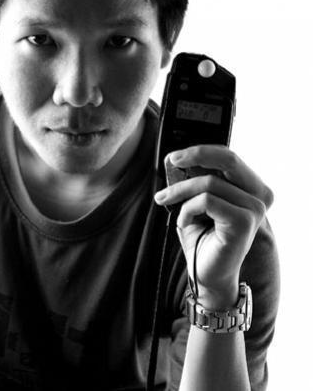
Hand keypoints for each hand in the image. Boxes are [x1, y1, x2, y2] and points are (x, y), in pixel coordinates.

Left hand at [154, 145, 273, 308]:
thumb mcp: (193, 202)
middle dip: (195, 155)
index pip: (228, 157)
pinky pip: (206, 201)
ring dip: (180, 192)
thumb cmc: (201, 238)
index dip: (201, 150)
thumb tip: (177, 159)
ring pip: (209, 182)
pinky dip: (187, 210)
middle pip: (228, 159)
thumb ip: (193, 180)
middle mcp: (257, 196)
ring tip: (168, 203)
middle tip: (172, 160)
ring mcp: (253, 209)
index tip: (175, 156)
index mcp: (248, 188)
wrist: (205, 275)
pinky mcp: (244, 221)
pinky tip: (184, 223)